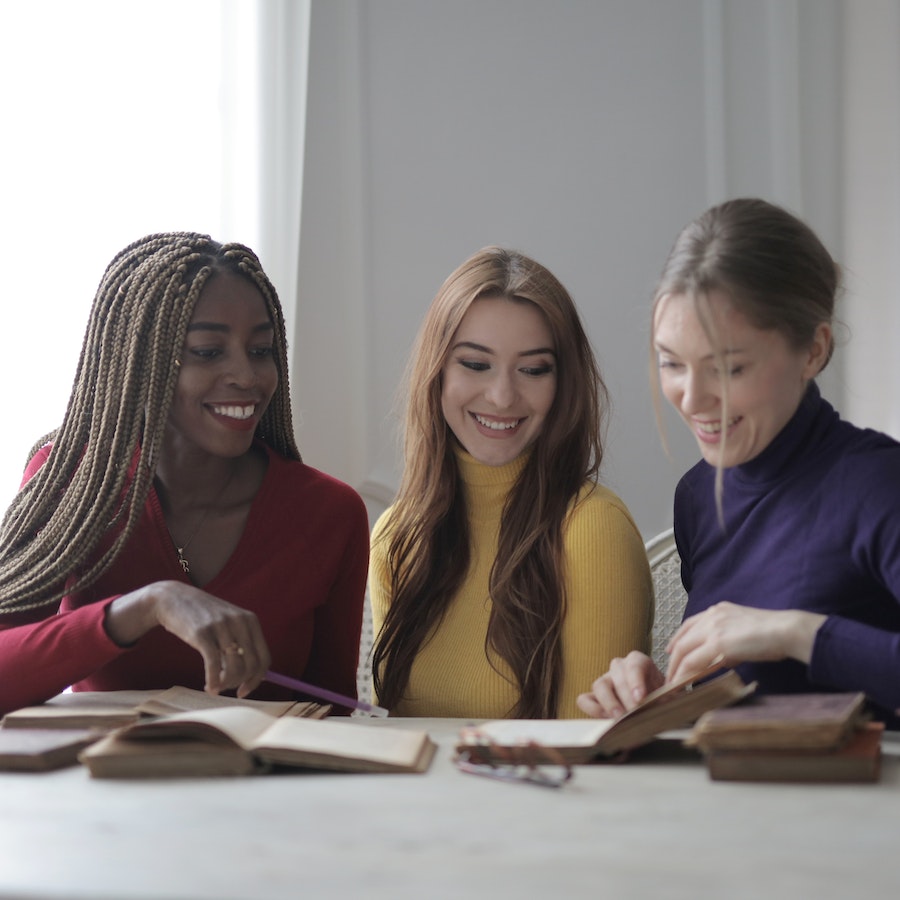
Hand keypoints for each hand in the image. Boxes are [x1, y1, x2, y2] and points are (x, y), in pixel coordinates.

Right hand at [105, 581, 270, 697]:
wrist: (173, 599)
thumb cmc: (203, 616)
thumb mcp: (229, 623)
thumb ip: (242, 643)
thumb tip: (254, 677)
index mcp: (250, 620)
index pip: (264, 658)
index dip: (256, 679)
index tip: (243, 691)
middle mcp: (239, 622)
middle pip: (251, 665)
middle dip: (239, 683)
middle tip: (225, 688)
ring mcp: (221, 627)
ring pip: (234, 668)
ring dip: (225, 684)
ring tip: (214, 686)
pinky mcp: (202, 633)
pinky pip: (213, 664)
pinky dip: (213, 681)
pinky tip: (209, 687)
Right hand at [576, 651, 664, 718]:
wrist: (657, 706)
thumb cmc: (663, 698)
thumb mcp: (670, 696)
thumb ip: (667, 699)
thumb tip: (664, 706)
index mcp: (638, 661)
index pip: (634, 664)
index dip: (636, 680)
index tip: (641, 698)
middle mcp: (619, 668)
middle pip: (616, 675)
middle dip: (625, 697)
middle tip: (633, 713)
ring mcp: (605, 681)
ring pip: (599, 685)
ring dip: (608, 703)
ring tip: (618, 719)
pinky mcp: (595, 697)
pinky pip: (584, 700)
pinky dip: (592, 710)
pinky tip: (605, 720)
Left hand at [665, 601, 826, 684]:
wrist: (785, 630)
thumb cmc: (772, 634)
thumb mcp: (742, 630)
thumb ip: (726, 640)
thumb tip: (717, 657)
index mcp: (718, 611)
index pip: (689, 625)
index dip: (677, 639)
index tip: (671, 651)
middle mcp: (711, 616)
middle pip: (682, 640)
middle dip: (673, 660)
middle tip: (670, 675)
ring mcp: (713, 628)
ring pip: (683, 651)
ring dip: (676, 669)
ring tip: (674, 684)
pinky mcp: (717, 643)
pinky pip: (693, 661)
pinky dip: (684, 674)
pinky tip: (683, 684)